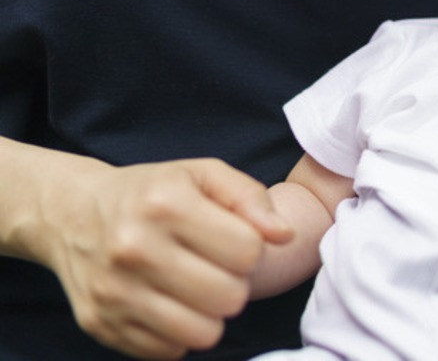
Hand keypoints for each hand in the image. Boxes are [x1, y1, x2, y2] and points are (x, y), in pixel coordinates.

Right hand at [38, 156, 292, 358]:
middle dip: (235, 283)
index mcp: (166, 204)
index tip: (234, 241)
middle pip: (229, 296)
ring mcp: (114, 291)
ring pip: (202, 333)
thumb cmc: (154, 192)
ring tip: (199, 289)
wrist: (73, 213)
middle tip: (218, 268)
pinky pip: (168, 351)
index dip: (252, 248)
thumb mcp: (203, 174)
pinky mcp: (100, 323)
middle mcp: (134, 248)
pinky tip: (171, 304)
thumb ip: (250, 198)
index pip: (247, 250)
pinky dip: (179, 334)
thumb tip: (285, 236)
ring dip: (211, 314)